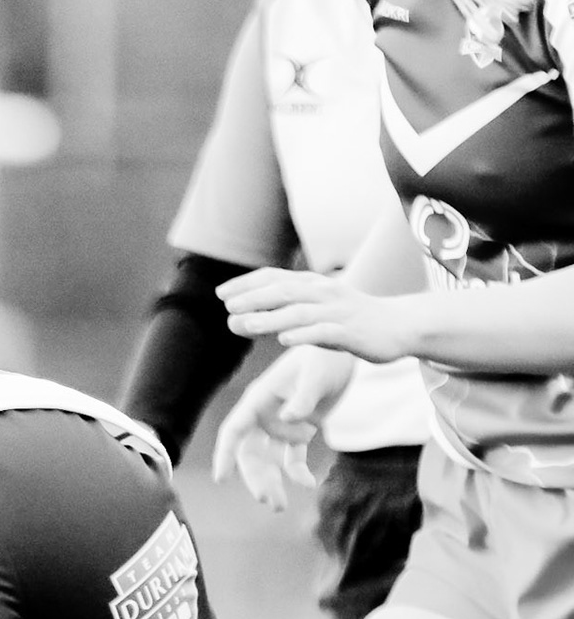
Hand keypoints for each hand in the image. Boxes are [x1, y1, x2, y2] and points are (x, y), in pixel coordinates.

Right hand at [211, 344, 354, 510]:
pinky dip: (297, 472)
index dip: (225, 455)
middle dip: (256, 479)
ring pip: (268, 460)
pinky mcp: (300, 429)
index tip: (221, 478)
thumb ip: (302, 397)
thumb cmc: (324, 356)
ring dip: (272, 482)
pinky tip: (308, 484)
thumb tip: (288, 419)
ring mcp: (280, 424)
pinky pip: (292, 457)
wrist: (343, 350)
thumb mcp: (315, 374)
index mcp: (258, 400)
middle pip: (250, 454)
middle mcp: (264, 415)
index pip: (235, 430)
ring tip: (279, 506)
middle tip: (270, 500)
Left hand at [217, 268, 414, 363]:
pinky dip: (304, 334)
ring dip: (272, 317)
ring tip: (246, 324)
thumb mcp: (311, 314)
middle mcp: (324, 293)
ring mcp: (338, 312)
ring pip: (301, 311)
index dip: (247, 284)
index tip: (221, 293)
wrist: (398, 326)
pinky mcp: (351, 332)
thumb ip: (276, 315)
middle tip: (228, 306)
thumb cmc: (347, 320)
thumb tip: (236, 322)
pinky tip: (284, 340)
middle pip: (285, 291)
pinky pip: (325, 332)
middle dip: (255, 297)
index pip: (275, 277)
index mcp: (313, 285)